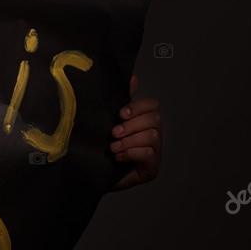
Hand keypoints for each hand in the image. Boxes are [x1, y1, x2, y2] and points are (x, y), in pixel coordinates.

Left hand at [109, 74, 160, 190]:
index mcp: (144, 119)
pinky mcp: (152, 167)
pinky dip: (132, 153)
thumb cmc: (104, 145)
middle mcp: (153, 133)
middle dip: (131, 126)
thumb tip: (132, 78)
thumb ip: (121, 100)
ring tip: (113, 147)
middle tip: (114, 133)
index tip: (121, 114)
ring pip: (152, 136)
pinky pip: (149, 154)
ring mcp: (155, 151)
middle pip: (154, 120)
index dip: (138, 107)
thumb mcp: (110, 120)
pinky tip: (118, 157)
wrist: (94, 171)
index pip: (152, 105)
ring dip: (129, 141)